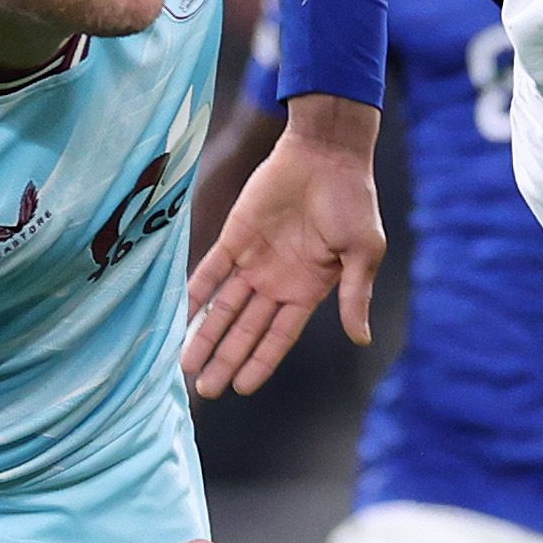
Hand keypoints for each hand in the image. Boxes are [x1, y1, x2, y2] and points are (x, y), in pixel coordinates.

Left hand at [183, 95, 384, 395]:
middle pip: (245, 329)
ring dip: (205, 335)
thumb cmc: (353, 200)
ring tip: (185, 365)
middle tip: (204, 390)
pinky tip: (178, 316)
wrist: (327, 152)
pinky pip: (209, 271)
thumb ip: (355, 296)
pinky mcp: (235, 236)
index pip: (278, 336)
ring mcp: (254, 261)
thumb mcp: (363, 252)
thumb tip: (362, 338)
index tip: (240, 388)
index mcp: (309, 290)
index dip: (259, 362)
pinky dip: (194, 294)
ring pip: (224, 307)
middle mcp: (277, 282)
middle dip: (225, 359)